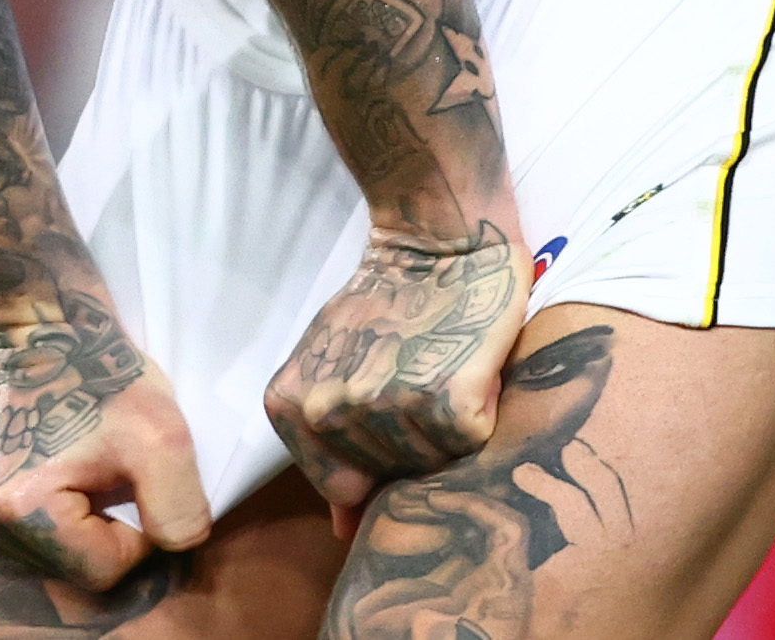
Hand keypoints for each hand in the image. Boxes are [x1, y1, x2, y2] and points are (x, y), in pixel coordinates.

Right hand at [0, 293, 212, 590]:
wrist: (46, 329)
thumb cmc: (103, 377)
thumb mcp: (165, 440)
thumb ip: (179, 512)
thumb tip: (169, 551)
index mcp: (20, 507)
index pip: (102, 570)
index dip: (137, 537)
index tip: (135, 484)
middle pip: (67, 565)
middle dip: (101, 530)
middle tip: (109, 477)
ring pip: (42, 552)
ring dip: (73, 523)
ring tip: (80, 470)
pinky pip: (15, 531)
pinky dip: (43, 512)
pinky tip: (51, 470)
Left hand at [263, 221, 526, 537]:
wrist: (439, 241)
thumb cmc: (387, 308)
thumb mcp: (333, 368)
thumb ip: (330, 450)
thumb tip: (344, 533)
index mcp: (293, 406)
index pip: (341, 487)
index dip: (376, 456)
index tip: (387, 405)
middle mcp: (331, 411)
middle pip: (389, 478)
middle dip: (412, 441)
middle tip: (416, 377)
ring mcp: (386, 407)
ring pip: (432, 464)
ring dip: (446, 426)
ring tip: (439, 366)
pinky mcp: (446, 401)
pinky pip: (470, 440)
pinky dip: (481, 409)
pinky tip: (468, 366)